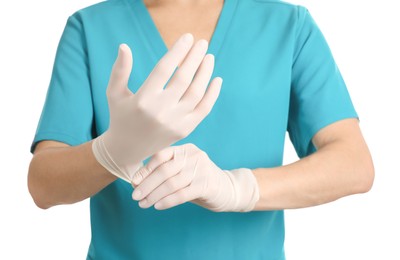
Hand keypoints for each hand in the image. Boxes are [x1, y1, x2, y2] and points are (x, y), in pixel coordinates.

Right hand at [92, 33, 222, 181]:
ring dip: (205, 73)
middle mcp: (160, 111)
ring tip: (209, 58)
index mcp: (143, 99)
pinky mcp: (184, 130)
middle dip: (195, 58)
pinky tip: (217, 79)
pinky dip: (212, 94)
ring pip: (196, 93)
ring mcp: (174, 122)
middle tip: (202, 43)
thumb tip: (124, 46)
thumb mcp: (114, 93)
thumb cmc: (120, 116)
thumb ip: (119, 70)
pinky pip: (203, 110)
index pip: (164, 69)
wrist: (128, 149)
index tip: (188, 38)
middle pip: (183, 78)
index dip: (178, 51)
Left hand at [131, 143, 259, 211]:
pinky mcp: (207, 185)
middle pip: (164, 170)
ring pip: (171, 184)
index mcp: (186, 149)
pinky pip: (182, 194)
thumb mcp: (182, 171)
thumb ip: (164, 172)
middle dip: (147, 185)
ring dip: (154, 195)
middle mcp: (194, 156)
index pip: (161, 156)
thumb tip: (137, 181)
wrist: (227, 189)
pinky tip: (158, 206)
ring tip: (143, 204)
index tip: (134, 182)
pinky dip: (167, 201)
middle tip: (135, 196)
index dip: (146, 169)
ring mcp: (202, 170)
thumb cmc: (198, 180)